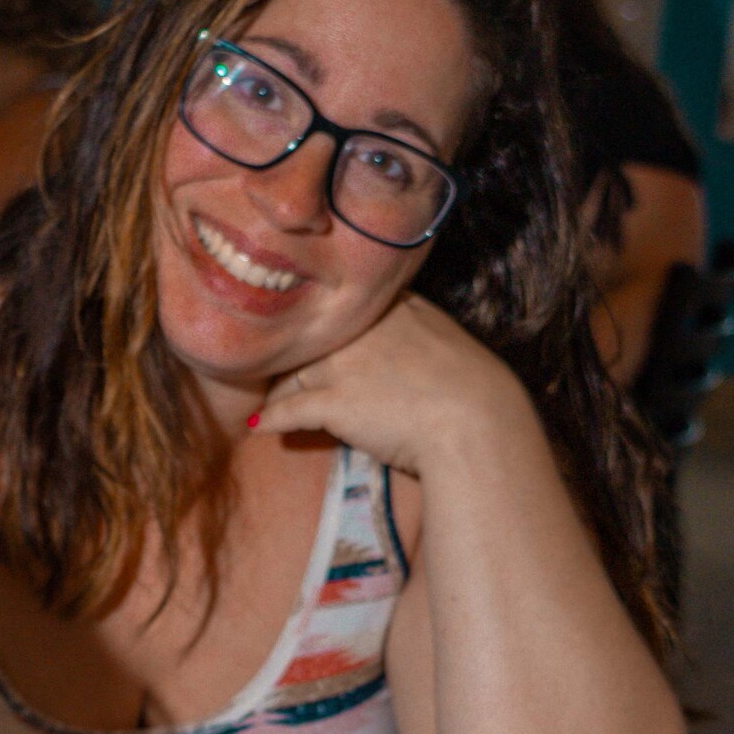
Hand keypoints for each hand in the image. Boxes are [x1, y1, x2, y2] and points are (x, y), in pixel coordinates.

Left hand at [247, 293, 534, 482]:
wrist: (475, 421)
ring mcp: (343, 363)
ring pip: (291, 373)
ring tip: (267, 403)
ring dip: (276, 391)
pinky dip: (271, 419)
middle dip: (290, 357)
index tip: (307, 339)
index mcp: (389, 306)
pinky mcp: (334, 402)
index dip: (321, 327)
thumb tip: (402, 333)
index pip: (339, 310)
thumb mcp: (443, 337)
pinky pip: (288, 409)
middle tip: (272, 371)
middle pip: (309, 339)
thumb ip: (414, 326)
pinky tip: (258, 427)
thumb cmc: (471, 387)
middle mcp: (358, 328)